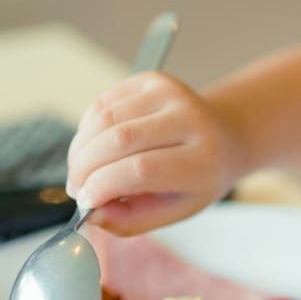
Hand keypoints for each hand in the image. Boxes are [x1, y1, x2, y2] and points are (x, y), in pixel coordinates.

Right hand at [66, 72, 240, 235]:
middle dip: (84, 168)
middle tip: (76, 187)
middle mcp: (190, 120)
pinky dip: (87, 129)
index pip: (141, 169)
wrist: (225, 137)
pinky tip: (95, 147)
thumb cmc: (198, 178)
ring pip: (104, 118)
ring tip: (82, 170)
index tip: (84, 202)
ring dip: (80, 149)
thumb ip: (130, 219)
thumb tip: (90, 214)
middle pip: (118, 139)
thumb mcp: (174, 210)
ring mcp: (171, 94)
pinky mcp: (153, 80)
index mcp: (203, 159)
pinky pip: (103, 103)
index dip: (102, 185)